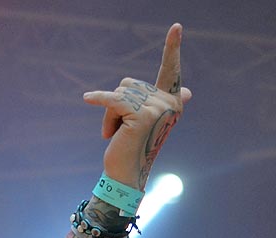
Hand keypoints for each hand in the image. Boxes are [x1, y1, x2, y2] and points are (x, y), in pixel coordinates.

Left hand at [83, 23, 191, 189]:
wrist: (125, 173)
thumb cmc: (132, 145)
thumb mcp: (146, 119)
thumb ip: (161, 100)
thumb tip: (188, 92)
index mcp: (173, 99)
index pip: (171, 69)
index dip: (172, 47)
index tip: (176, 26)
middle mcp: (170, 101)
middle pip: (130, 84)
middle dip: (117, 106)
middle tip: (122, 130)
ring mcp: (157, 108)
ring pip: (119, 94)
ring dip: (110, 115)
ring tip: (117, 134)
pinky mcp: (141, 115)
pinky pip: (112, 100)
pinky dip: (98, 99)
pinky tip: (86, 98)